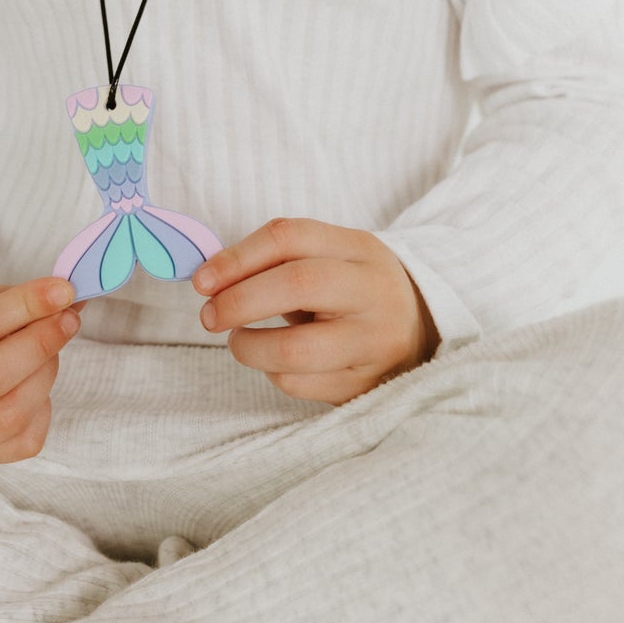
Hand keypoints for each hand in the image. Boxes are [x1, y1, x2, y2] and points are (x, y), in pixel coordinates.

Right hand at [0, 277, 81, 465]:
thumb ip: (7, 299)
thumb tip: (64, 297)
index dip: (25, 307)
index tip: (62, 291)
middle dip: (39, 345)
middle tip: (67, 318)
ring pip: (8, 417)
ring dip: (44, 376)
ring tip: (50, 349)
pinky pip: (22, 443)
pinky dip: (41, 409)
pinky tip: (33, 383)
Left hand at [194, 218, 440, 403]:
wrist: (421, 329)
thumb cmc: (351, 289)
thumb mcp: (329, 257)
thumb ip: (276, 261)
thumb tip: (209, 279)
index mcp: (359, 248)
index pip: (289, 237)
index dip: (236, 258)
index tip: (202, 280)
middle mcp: (373, 291)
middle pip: (297, 285)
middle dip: (239, 301)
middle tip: (209, 316)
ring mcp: (375, 342)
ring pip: (296, 349)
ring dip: (249, 347)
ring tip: (240, 341)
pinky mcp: (366, 384)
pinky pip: (301, 384)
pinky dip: (274, 373)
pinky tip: (278, 362)